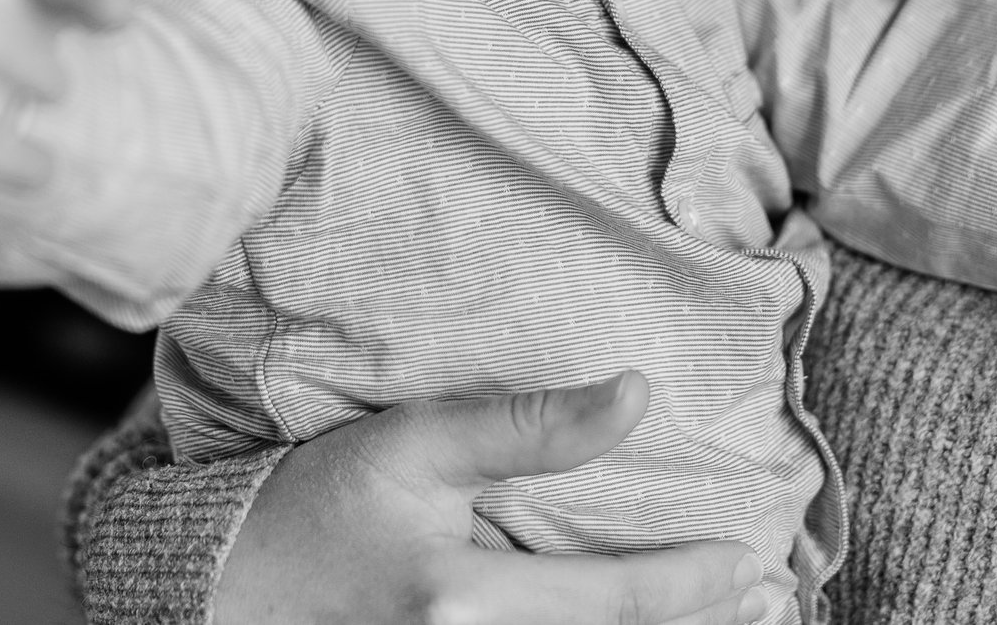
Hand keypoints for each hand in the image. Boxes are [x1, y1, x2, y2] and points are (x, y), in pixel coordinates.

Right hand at [215, 372, 767, 624]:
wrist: (217, 587)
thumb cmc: (315, 504)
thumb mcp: (415, 443)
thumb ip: (527, 425)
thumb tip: (640, 393)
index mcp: (466, 606)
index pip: (618, 602)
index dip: (695, 582)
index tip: (755, 558)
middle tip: (778, 599)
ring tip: (742, 618)